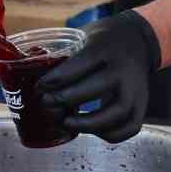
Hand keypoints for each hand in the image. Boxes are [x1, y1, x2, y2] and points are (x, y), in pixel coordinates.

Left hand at [36, 11, 160, 143]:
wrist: (139, 40)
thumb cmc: (103, 41)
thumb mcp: (84, 36)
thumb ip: (64, 55)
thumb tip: (28, 72)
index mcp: (105, 49)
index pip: (78, 66)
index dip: (55, 80)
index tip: (39, 86)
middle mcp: (123, 70)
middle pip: (93, 90)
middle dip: (64, 100)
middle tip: (46, 103)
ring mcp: (136, 91)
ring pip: (113, 115)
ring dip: (85, 124)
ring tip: (65, 122)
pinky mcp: (142, 107)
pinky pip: (127, 129)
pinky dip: (107, 134)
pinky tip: (90, 129)